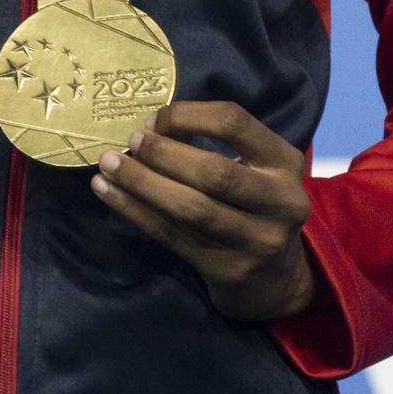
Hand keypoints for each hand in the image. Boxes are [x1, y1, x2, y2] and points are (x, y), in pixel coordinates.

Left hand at [91, 100, 314, 321]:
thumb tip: (148, 127)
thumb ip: (215, 145)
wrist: (273, 278)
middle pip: (213, 172)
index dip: (187, 115)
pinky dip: (134, 211)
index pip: (234, 123)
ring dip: (141, 183)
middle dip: (163, 154)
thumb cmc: (253, 203)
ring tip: (107, 165)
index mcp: (284, 162)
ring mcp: (255, 241)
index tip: (154, 119)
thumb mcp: (255, 168)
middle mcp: (280, 202)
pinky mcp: (226, 269)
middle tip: (131, 142)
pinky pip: (172, 235)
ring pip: (190, 208)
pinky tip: (107, 192)